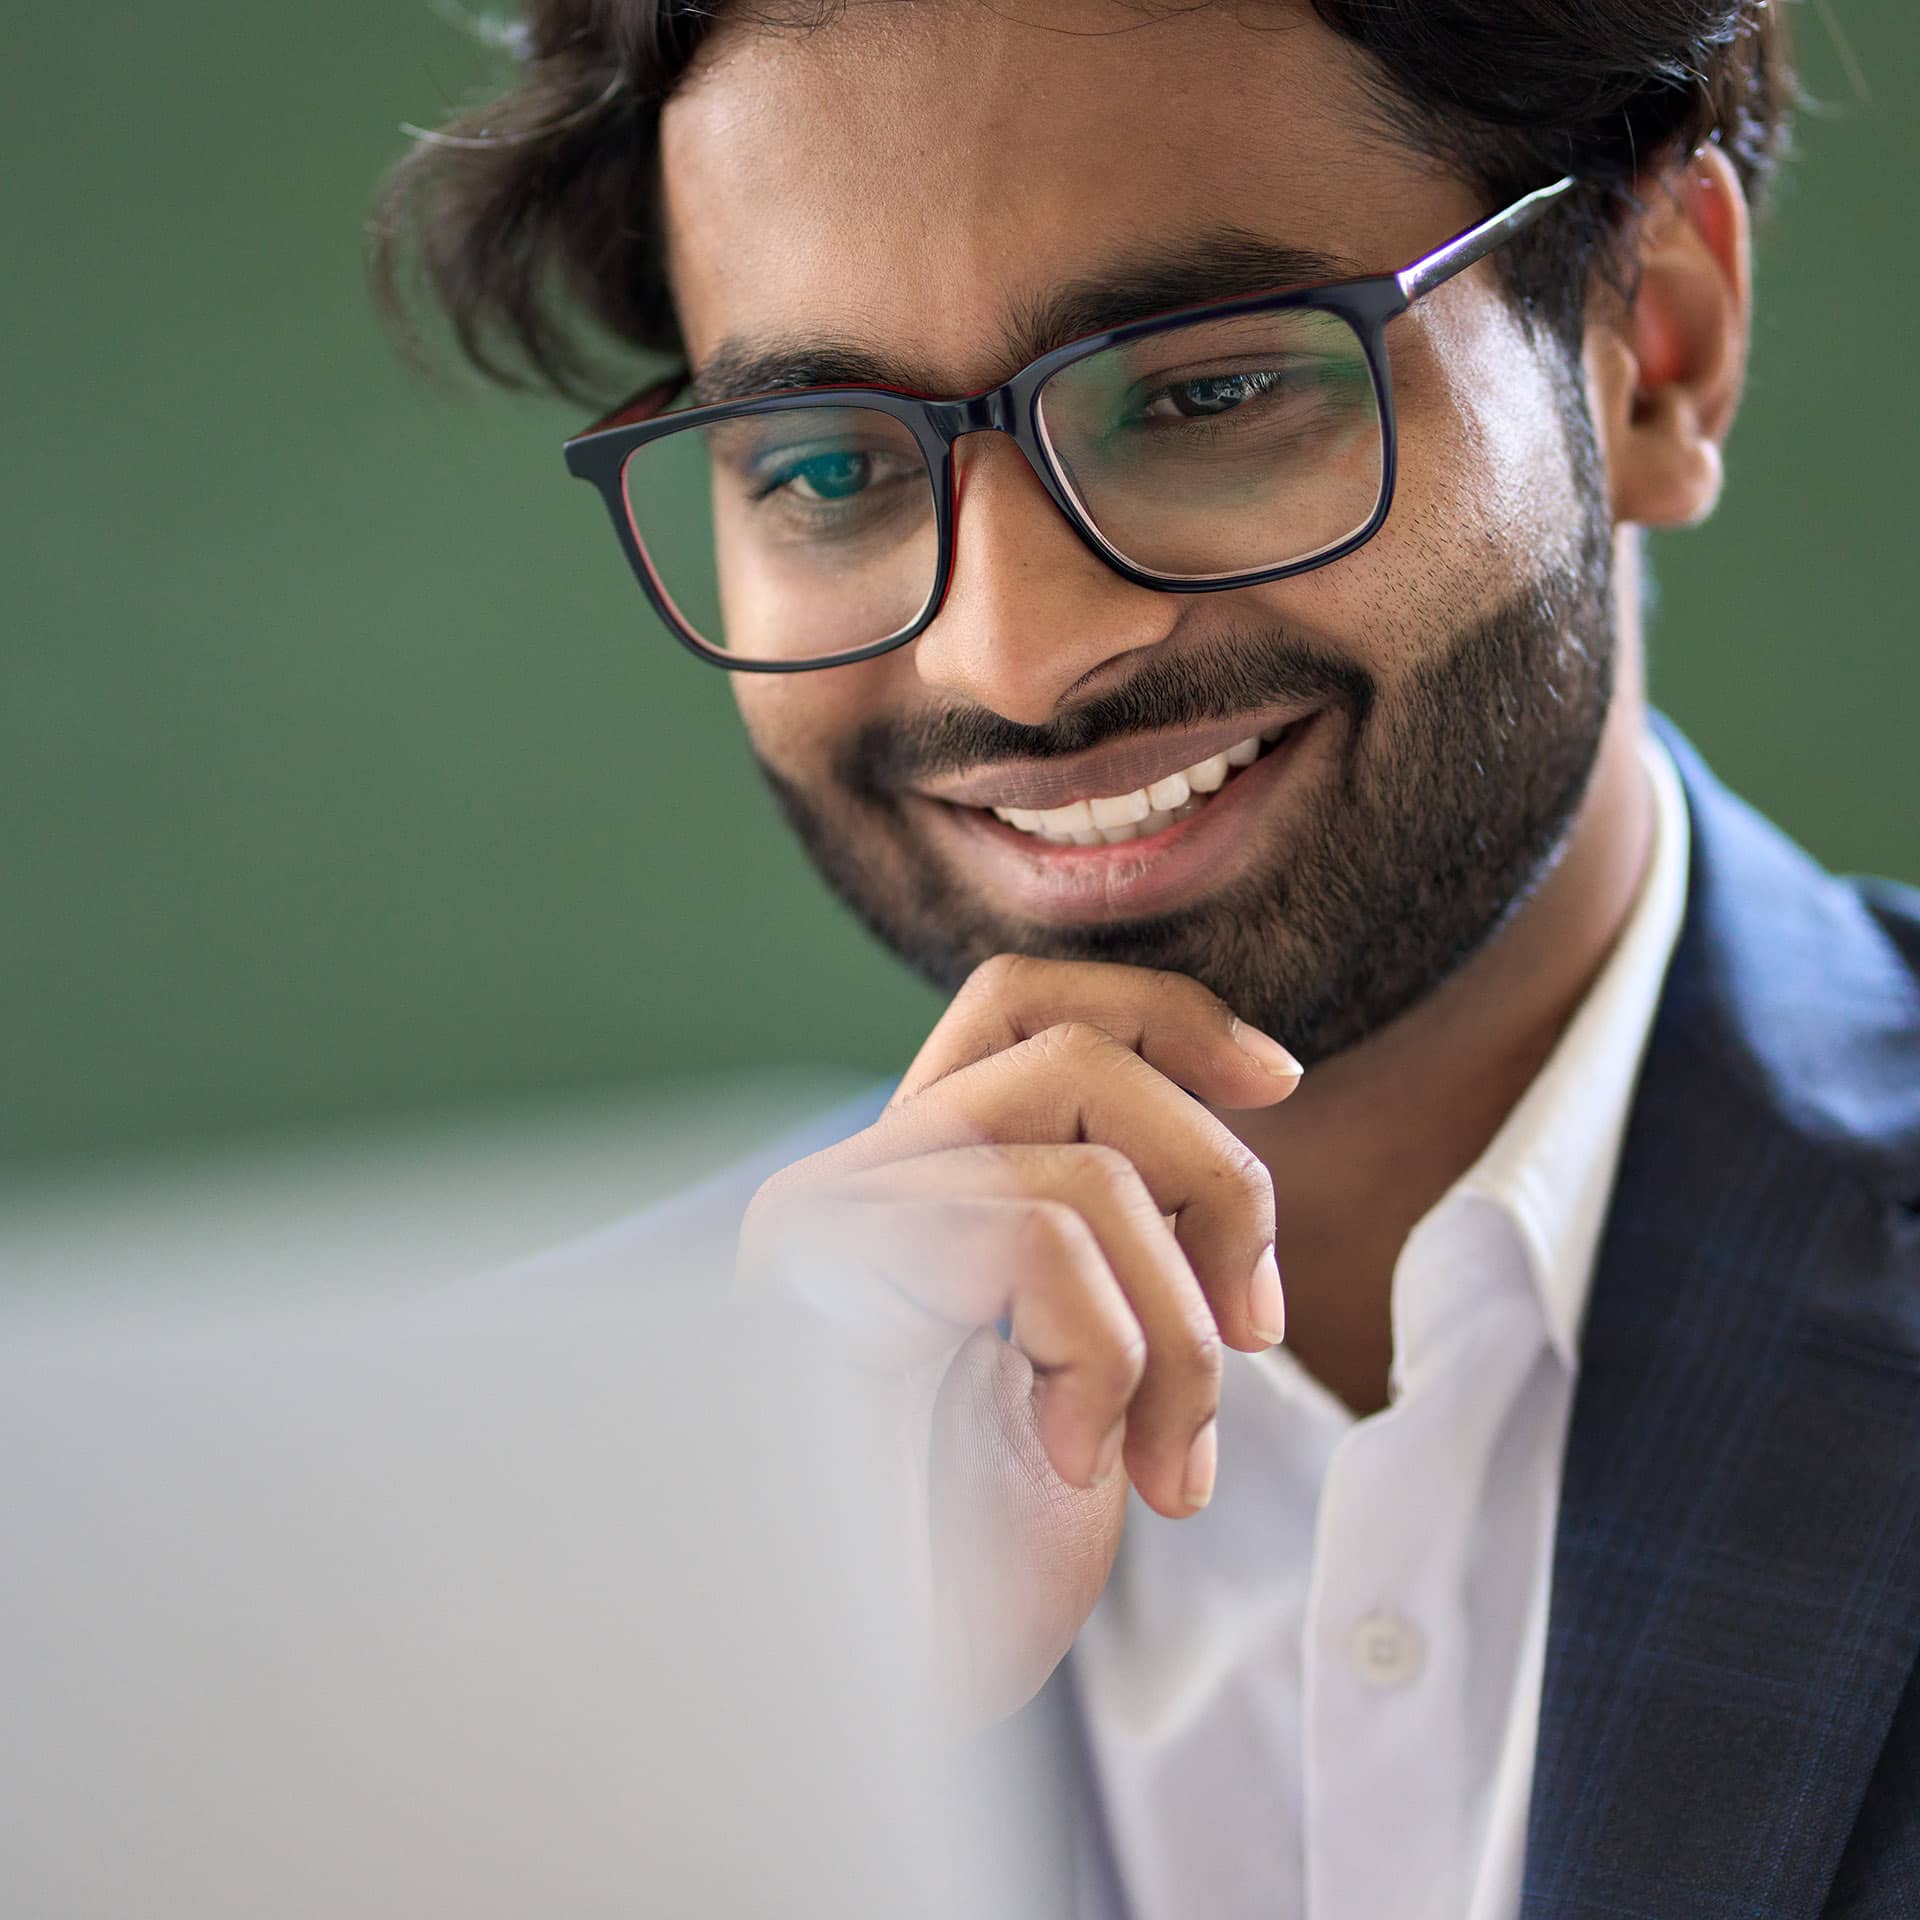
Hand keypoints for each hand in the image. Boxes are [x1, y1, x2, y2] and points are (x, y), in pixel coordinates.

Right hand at [736, 955, 1301, 1722]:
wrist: (865, 1702)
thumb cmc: (973, 1554)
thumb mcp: (1090, 1370)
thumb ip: (1113, 1236)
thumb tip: (1233, 1118)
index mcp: (917, 1185)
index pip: (1022, 1005)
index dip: (1161, 1011)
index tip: (1278, 1078)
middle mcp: (855, 1177)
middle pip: (1075, 1057)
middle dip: (1218, 1187)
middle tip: (1256, 1339)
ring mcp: (827, 1219)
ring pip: (1082, 1168)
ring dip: (1179, 1336)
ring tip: (1168, 1463)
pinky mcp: (819, 1270)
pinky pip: (1039, 1240)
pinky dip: (1107, 1362)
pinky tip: (1071, 1461)